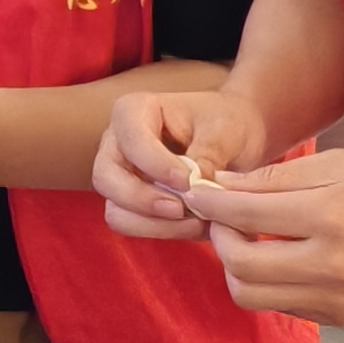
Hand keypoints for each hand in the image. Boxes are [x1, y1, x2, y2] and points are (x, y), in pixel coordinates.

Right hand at [96, 90, 271, 238]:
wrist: (237, 136)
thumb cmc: (226, 122)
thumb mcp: (224, 130)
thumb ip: (207, 153)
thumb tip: (194, 185)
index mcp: (133, 111)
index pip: (130, 140)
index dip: (156, 165)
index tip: (189, 181)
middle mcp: (117, 143)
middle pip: (107, 179)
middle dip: (143, 200)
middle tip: (183, 209)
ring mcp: (121, 176)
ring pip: (116, 210)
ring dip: (154, 224)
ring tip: (196, 222)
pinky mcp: (132, 203)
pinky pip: (134, 226)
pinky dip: (163, 231)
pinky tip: (195, 225)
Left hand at [187, 149, 343, 324]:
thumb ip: (280, 177)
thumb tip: (224, 185)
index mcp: (330, 216)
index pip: (244, 213)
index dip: (209, 201)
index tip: (196, 192)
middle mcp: (329, 266)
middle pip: (236, 264)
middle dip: (217, 237)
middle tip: (224, 217)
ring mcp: (334, 300)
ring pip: (250, 295)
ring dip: (237, 267)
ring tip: (252, 238)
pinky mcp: (339, 320)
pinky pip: (281, 306)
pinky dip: (268, 283)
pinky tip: (282, 257)